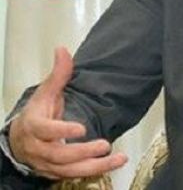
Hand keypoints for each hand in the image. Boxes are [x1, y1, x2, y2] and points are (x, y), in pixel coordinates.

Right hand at [8, 47, 126, 179]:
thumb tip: (63, 50)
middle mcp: (39, 148)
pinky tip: (114, 163)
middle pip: (59, 155)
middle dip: (82, 152)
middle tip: (105, 144)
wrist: (21, 140)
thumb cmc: (36, 115)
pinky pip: (76, 175)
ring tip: (118, 158)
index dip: (61, 130)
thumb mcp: (46, 92)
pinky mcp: (58, 171)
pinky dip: (96, 171)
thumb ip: (58, 74)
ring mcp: (48, 163)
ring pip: (69, 170)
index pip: (45, 131)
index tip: (81, 128)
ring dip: (95, 166)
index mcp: (34, 126)